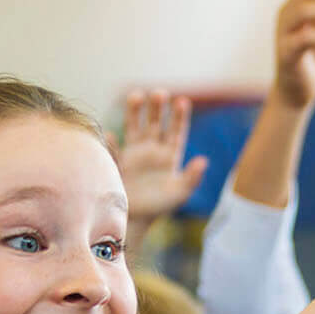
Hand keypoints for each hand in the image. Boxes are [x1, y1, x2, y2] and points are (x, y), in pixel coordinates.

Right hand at [118, 90, 205, 224]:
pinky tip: (110, 136)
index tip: (182, 101)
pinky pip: (115, 148)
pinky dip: (112, 142)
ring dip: (135, 111)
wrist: (136, 219)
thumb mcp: (180, 193)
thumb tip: (204, 161)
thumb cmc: (159, 207)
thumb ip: (192, 177)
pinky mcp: (119, 161)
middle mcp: (152, 151)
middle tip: (159, 93)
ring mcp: (134, 154)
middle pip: (155, 123)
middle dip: (157, 108)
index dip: (179, 116)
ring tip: (136, 95)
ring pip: (135, 127)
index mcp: (170, 156)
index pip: (176, 131)